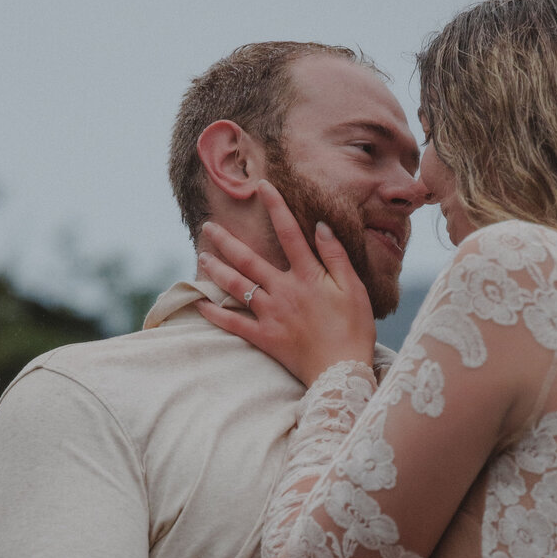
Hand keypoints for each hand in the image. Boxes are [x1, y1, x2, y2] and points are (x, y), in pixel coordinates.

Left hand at [195, 180, 375, 384]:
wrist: (342, 371)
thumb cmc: (354, 329)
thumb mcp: (354, 289)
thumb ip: (335, 256)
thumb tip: (320, 227)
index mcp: (308, 276)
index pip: (289, 233)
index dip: (276, 207)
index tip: (262, 186)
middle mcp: (284, 291)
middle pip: (249, 259)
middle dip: (227, 240)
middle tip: (207, 226)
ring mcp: (271, 314)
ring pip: (237, 287)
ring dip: (217, 270)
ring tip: (202, 256)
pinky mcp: (264, 338)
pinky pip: (234, 324)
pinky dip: (216, 314)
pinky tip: (201, 303)